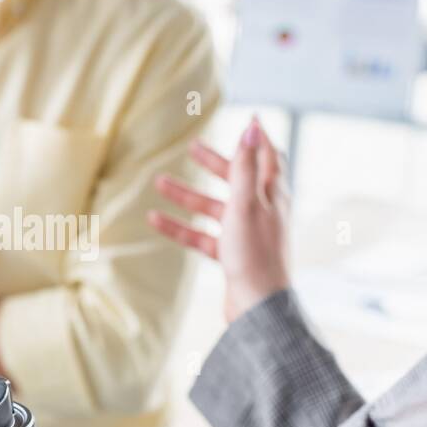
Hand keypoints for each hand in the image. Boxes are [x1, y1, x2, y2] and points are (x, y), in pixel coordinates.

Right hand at [147, 117, 290, 323]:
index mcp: (272, 195)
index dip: (257, 139)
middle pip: (237, 180)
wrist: (258, 307)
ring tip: (158, 182)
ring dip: (187, 195)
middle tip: (192, 148)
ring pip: (213, 208)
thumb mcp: (246, 203)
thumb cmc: (256, 253)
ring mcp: (246, 234)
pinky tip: (154, 220)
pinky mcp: (231, 256)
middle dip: (214, 163)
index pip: (269, 158)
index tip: (249, 120)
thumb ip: (245, 166)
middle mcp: (262, 212)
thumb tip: (253, 127)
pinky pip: (202, 236)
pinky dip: (180, 226)